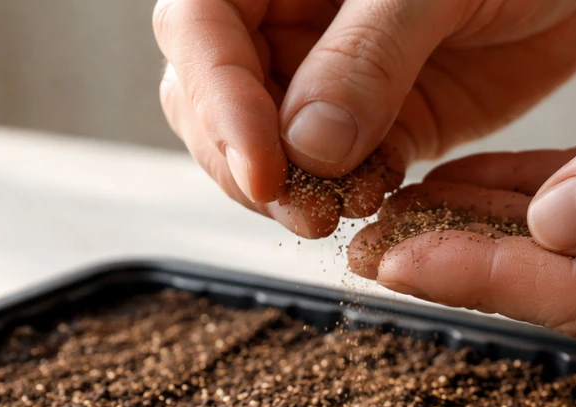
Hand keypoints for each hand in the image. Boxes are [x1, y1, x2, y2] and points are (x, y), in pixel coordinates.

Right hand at [153, 0, 575, 236]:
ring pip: (269, 150)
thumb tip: (307, 144)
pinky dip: (345, 198)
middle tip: (299, 210)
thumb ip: (369, 54)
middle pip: (213, 100)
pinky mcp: (375, 128)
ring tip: (334, 214)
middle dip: (245, 163)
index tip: (260, 171)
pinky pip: (337, 175)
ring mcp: (327, 81)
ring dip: (292, 194)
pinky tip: (373, 201)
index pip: (199, 29)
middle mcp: (285, 22)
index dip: (219, 103)